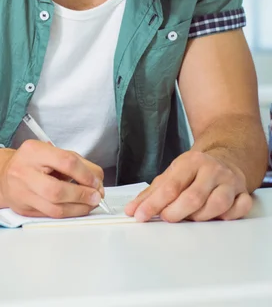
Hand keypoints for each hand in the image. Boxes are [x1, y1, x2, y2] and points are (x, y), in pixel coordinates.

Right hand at [2, 139, 103, 217]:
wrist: (4, 175)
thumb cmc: (33, 162)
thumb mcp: (53, 153)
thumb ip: (77, 163)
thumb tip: (97, 181)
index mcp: (33, 151)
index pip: (66, 162)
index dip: (86, 174)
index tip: (96, 181)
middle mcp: (24, 172)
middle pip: (57, 190)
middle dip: (82, 195)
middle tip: (96, 196)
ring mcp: (21, 193)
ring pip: (54, 208)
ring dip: (78, 208)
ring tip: (90, 204)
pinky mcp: (24, 210)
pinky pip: (51, 216)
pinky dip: (69, 213)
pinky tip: (78, 208)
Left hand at [125, 149, 251, 222]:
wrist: (225, 157)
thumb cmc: (194, 171)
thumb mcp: (171, 174)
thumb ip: (151, 194)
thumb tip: (131, 210)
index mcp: (190, 162)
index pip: (170, 186)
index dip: (154, 203)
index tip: (141, 216)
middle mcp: (211, 170)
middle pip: (193, 197)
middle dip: (176, 213)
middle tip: (166, 218)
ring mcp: (229, 181)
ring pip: (217, 204)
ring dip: (200, 217)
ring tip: (190, 217)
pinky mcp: (243, 192)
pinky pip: (240, 208)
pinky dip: (228, 216)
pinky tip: (217, 216)